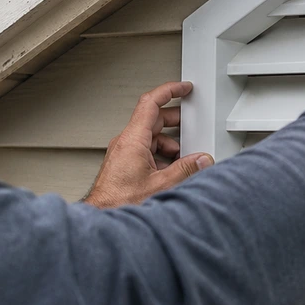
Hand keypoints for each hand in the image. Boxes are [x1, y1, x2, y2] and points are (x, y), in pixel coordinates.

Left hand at [83, 81, 213, 208]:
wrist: (103, 216)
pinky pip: (144, 150)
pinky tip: (170, 170)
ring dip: (169, 143)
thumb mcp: (161, 185)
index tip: (183, 88)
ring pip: (150, 137)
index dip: (169, 91)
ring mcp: (122, 153)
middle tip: (190, 124)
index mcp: (133, 140)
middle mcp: (125, 143)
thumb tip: (201, 160)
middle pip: (153, 119)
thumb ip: (185, 170)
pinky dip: (160, 154)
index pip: (151, 103)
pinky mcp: (123, 164)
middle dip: (175, 121)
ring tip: (183, 158)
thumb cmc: (120, 202)